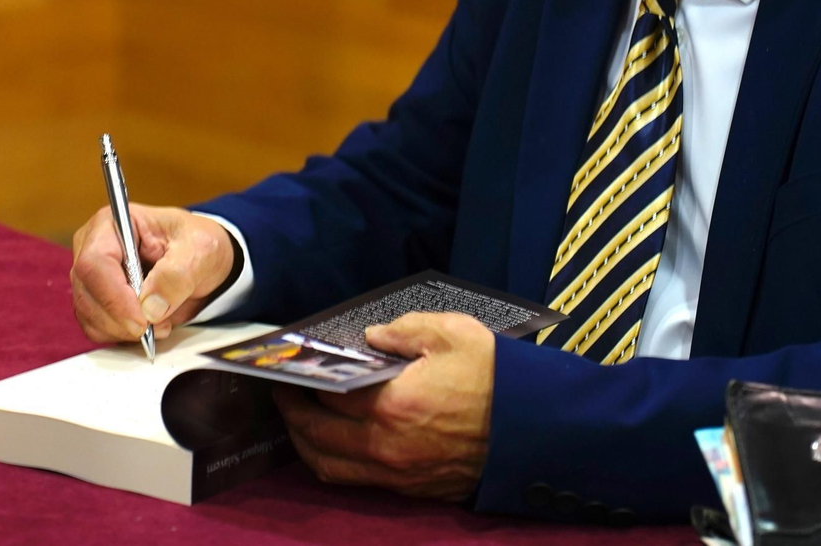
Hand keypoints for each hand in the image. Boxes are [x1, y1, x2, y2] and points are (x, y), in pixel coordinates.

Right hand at [69, 204, 235, 344]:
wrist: (202, 260)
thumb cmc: (197, 244)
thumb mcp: (200, 249)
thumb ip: (176, 275)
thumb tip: (150, 306)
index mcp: (112, 223)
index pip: (95, 263)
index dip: (114, 296)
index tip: (141, 321)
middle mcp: (93, 249)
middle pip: (86, 293)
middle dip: (120, 319)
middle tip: (155, 327)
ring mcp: (91, 277)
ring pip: (89, 315)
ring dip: (123, 330)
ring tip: (160, 323)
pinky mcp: (97, 301)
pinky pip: (98, 328)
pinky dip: (122, 336)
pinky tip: (149, 326)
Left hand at [272, 312, 494, 500]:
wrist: (538, 429)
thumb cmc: (496, 377)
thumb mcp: (452, 334)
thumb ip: (402, 330)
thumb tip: (369, 336)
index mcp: (392, 404)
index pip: (327, 393)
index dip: (303, 378)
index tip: (290, 366)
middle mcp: (387, 445)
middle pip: (317, 435)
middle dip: (292, 413)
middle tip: (283, 393)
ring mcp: (398, 473)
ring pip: (331, 466)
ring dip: (306, 444)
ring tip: (298, 421)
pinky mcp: (412, 489)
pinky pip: (356, 481)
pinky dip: (334, 462)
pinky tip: (333, 443)